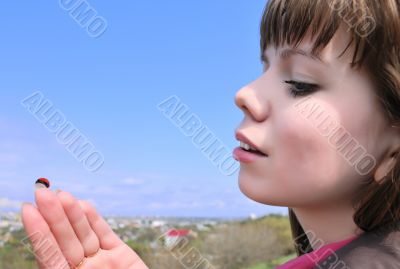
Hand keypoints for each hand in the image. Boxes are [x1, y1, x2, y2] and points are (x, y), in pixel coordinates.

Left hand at [21, 188, 148, 268]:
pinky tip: (84, 206)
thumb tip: (46, 266)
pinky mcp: (120, 256)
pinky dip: (95, 220)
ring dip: (73, 215)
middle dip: (54, 217)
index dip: (39, 234)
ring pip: (84, 234)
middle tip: (44, 194)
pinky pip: (105, 235)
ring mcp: (101, 262)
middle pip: (65, 241)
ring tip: (62, 195)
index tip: (28, 211)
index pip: (49, 256)